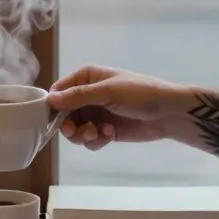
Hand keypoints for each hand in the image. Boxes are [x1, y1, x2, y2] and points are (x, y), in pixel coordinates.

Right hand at [47, 65, 189, 150]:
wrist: (168, 113)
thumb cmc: (140, 94)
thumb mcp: (108, 91)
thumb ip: (78, 96)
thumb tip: (50, 99)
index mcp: (86, 78)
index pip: (58, 92)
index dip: (53, 107)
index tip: (55, 120)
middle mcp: (87, 95)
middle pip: (63, 115)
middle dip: (69, 126)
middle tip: (77, 131)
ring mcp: (96, 114)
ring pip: (74, 130)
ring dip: (83, 135)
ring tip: (98, 133)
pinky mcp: (104, 130)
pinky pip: (89, 140)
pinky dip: (97, 140)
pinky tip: (111, 134)